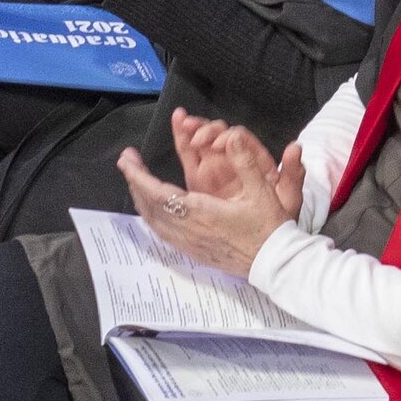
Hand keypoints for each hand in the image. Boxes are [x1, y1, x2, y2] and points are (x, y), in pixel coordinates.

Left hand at [118, 109, 298, 277]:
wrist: (274, 264)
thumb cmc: (269, 228)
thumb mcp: (262, 191)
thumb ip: (245, 161)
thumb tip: (232, 136)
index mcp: (202, 212)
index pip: (159, 192)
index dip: (139, 176)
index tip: (126, 160)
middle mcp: (189, 229)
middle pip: (149, 205)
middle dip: (135, 182)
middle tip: (127, 161)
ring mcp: (189, 243)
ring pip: (153, 220)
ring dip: (141, 198)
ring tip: (135, 180)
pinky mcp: (192, 252)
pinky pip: (162, 232)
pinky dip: (151, 215)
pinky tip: (151, 207)